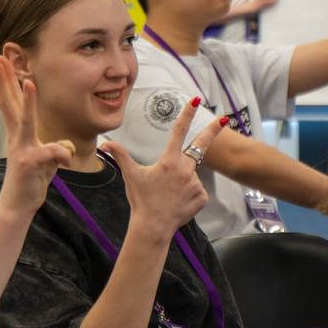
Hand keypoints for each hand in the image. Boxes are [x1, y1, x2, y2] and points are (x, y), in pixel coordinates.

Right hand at [0, 57, 73, 215]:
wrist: (19, 204)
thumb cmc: (32, 180)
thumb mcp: (47, 160)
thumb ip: (54, 147)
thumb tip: (65, 145)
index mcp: (19, 133)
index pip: (11, 101)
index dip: (7, 80)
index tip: (0, 60)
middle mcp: (17, 137)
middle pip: (8, 103)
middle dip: (4, 80)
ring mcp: (21, 149)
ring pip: (24, 121)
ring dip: (27, 101)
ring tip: (29, 82)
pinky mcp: (29, 163)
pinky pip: (47, 153)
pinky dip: (59, 152)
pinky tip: (67, 157)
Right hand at [99, 97, 225, 237]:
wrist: (153, 227)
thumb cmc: (141, 200)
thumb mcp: (130, 175)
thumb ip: (120, 155)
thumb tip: (104, 144)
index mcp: (169, 160)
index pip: (179, 131)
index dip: (187, 114)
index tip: (195, 101)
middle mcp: (185, 169)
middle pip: (200, 146)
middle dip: (212, 130)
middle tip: (224, 119)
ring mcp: (195, 184)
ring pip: (191, 176)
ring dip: (182, 182)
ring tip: (169, 196)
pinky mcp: (201, 197)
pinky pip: (197, 191)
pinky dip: (189, 195)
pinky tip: (178, 203)